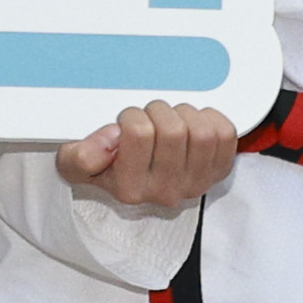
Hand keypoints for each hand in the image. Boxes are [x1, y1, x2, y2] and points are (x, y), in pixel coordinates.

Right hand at [61, 101, 237, 212]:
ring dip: (185, 115)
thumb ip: (79, 156)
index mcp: (130, 188)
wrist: (138, 180)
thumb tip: (104, 145)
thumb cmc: (108, 165)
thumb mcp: (77, 162)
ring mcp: (195, 183)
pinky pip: (225, 134)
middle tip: (150, 119)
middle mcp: (164, 191)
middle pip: (173, 131)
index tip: (127, 124)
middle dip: (159, 112)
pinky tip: (192, 124)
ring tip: (171, 120)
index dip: (132, 116)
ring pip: (202, 132)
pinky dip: (210, 119)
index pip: (138, 133)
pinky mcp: (217, 172)